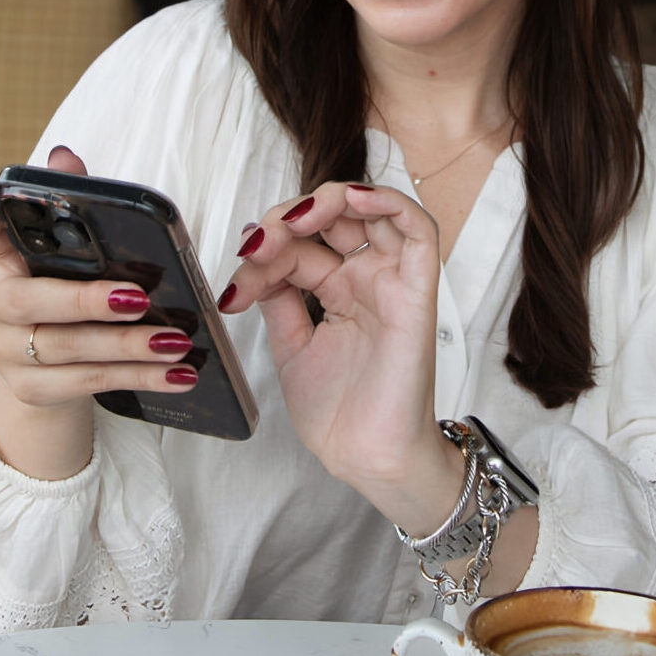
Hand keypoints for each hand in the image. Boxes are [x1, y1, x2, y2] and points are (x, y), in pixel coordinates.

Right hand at [0, 148, 198, 479]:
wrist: (41, 374)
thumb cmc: (59, 298)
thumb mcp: (63, 258)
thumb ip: (66, 213)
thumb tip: (63, 157)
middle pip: (33, 303)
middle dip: (88, 301)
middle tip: (138, 298)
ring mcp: (6, 353)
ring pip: (69, 349)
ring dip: (128, 347)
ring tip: (175, 341)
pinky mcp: (30, 390)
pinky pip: (89, 383)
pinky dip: (138, 378)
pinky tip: (178, 375)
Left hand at [218, 182, 462, 531]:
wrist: (363, 456)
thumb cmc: (338, 414)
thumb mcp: (290, 345)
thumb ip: (278, 298)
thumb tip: (254, 253)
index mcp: (339, 290)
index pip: (300, 248)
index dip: (264, 252)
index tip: (235, 284)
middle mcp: (367, 279)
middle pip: (335, 217)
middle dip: (289, 217)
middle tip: (258, 242)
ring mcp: (392, 282)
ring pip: (374, 210)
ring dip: (332, 200)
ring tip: (294, 220)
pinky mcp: (417, 292)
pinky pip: (420, 231)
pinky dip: (389, 202)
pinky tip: (351, 201)